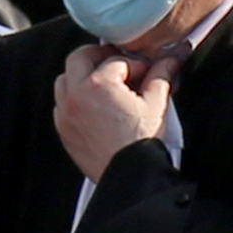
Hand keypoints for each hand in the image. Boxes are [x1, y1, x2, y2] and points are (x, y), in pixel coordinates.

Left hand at [50, 40, 177, 177]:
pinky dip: (74, 98)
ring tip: (104, 82)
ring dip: (82, 75)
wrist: (128, 176)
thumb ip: (161, 76)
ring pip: (65, 79)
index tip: (148, 70)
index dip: (137, 63)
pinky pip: (62, 103)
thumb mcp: (156, 104)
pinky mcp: (63, 129)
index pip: (117, 60)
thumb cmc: (140, 143)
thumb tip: (170, 60)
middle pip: (80, 58)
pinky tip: (94, 104)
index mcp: (98, 84)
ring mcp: (66, 113)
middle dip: (100, 56)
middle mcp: (76, 95)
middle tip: (119, 62)